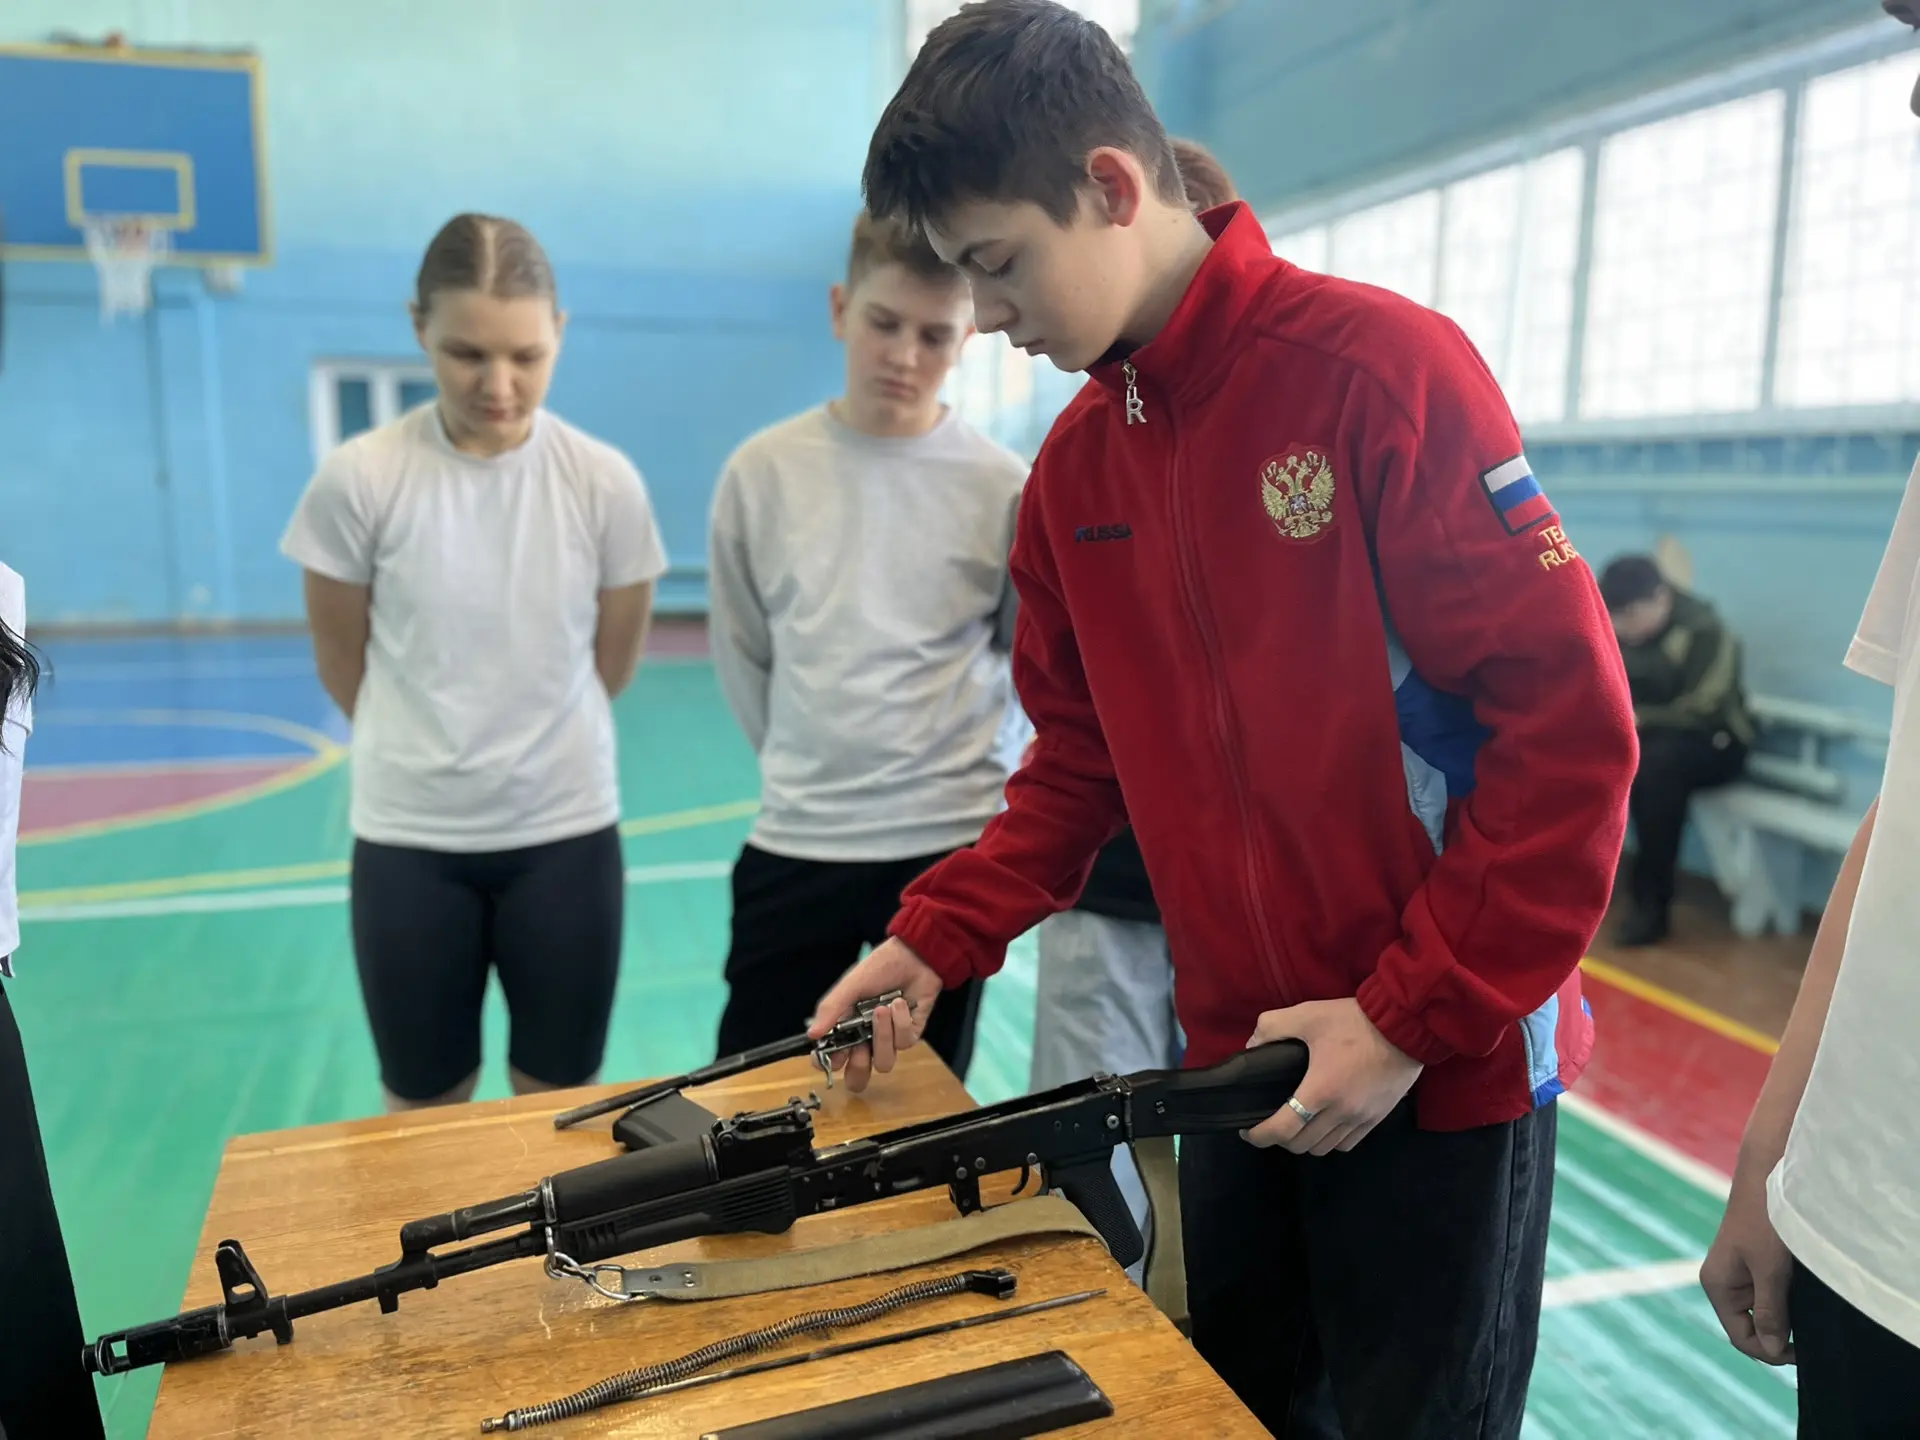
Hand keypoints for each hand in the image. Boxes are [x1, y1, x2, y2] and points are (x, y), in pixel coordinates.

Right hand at [807, 939, 943, 1092]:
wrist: (914, 956)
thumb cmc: (878, 969)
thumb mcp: (850, 986)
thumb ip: (831, 1009)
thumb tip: (811, 1034)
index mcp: (846, 1029)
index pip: (832, 1059)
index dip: (829, 1064)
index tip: (831, 1057)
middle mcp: (865, 1039)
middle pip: (858, 1076)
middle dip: (858, 1067)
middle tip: (859, 1047)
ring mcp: (888, 1040)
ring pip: (883, 1062)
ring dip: (882, 1035)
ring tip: (883, 1008)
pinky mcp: (910, 1035)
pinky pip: (904, 1042)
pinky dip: (900, 1021)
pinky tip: (900, 1002)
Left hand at [1242, 998, 1422, 1154]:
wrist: (1404, 1026)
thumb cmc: (1354, 1022)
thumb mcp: (1308, 1014)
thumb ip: (1273, 1026)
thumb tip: (1252, 1045)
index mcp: (1320, 1091)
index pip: (1283, 1130)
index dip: (1260, 1136)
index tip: (1248, 1131)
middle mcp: (1340, 1112)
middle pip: (1302, 1145)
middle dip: (1281, 1138)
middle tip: (1272, 1122)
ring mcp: (1361, 1118)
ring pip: (1325, 1147)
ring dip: (1307, 1141)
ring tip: (1298, 1123)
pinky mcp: (1377, 1118)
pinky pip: (1348, 1143)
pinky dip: (1332, 1140)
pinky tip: (1326, 1124)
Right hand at [1700, 1166, 1794, 1363]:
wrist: (1769, 1176)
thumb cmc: (1766, 1222)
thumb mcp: (1769, 1271)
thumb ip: (1769, 1312)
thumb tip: (1770, 1350)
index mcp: (1717, 1286)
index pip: (1741, 1337)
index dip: (1770, 1351)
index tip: (1801, 1352)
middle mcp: (1723, 1282)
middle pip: (1749, 1326)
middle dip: (1776, 1334)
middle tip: (1808, 1334)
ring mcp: (1737, 1273)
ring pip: (1760, 1311)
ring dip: (1782, 1317)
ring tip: (1804, 1311)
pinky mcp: (1752, 1264)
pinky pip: (1766, 1294)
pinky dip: (1783, 1301)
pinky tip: (1799, 1296)